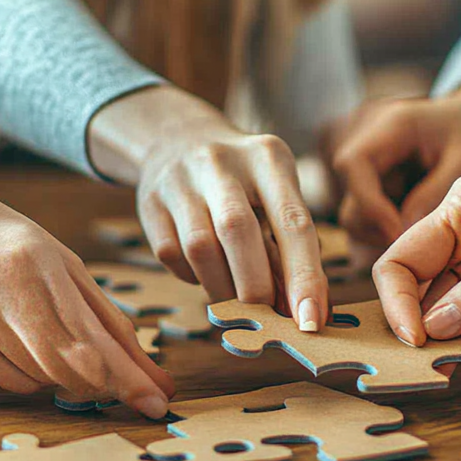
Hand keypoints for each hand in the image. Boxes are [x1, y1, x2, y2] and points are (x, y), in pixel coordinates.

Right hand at [0, 151, 173, 416]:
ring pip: (35, 385)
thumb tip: (146, 369)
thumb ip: (102, 314)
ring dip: (51, 373)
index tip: (159, 403)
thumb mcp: (57, 259)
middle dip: (99, 384)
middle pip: (68, 373)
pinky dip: (13, 374)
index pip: (93, 345)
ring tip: (29, 329)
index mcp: (35, 269)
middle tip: (116, 382)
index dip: (130, 381)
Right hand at [89, 86, 327, 330]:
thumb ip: (292, 242)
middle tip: (269, 315)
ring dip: (223, 288)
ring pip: (201, 249)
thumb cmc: (247, 181)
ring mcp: (180, 180)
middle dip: (257, 286)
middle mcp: (222, 162)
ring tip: (237, 297)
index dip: (304, 276)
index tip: (311, 321)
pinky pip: (171, 255)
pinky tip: (206, 273)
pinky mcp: (149, 203)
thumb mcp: (278, 191)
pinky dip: (193, 278)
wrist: (179, 140)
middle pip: (239, 232)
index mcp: (268, 158)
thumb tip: (305, 308)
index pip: (293, 222)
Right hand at [333, 75, 460, 247]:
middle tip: (416, 240)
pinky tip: (418, 223)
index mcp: (390, 127)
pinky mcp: (374, 185)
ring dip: (382, 230)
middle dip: (377, 224)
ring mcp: (369, 167)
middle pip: (350, 194)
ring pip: (355, 212)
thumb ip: (435, 191)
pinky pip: (368, 217)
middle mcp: (369, 145)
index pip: (353, 164)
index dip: (368, 202)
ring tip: (421, 230)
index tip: (398, 229)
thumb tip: (403, 230)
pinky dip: (388, 228)